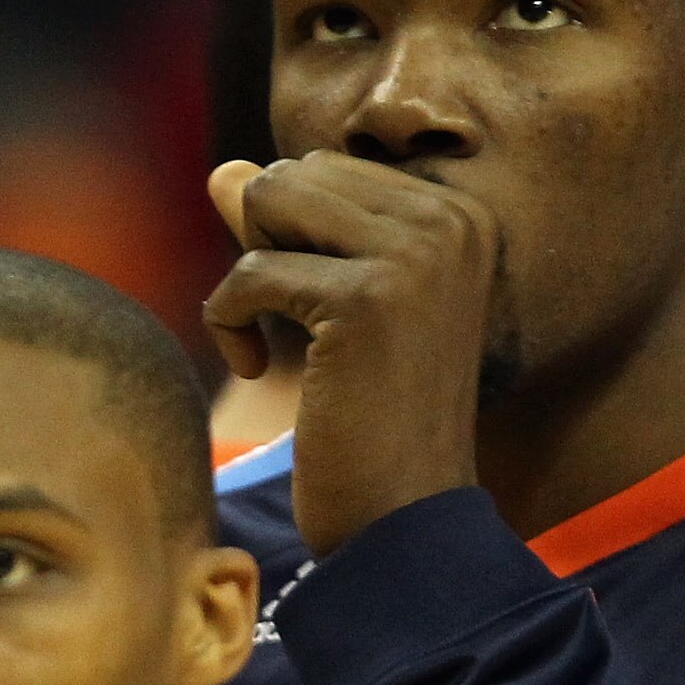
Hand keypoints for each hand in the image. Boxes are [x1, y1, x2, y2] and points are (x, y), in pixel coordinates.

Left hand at [203, 153, 497, 554]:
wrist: (403, 516)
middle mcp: (451, 221)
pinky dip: (227, 319)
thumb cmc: (369, 420)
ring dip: (243, 276)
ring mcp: (416, 255)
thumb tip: (224, 170)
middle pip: (296, 174)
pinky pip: (250, 271)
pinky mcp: (367, 298)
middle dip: (261, 242)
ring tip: (260, 337)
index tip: (298, 306)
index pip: (328, 168)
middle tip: (276, 319)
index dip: (285, 233)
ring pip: (269, 201)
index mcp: (460, 216)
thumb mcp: (330, 310)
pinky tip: (253, 370)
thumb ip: (287, 232)